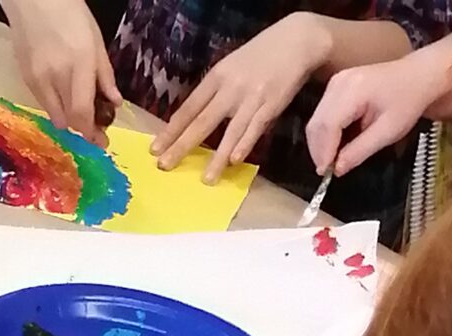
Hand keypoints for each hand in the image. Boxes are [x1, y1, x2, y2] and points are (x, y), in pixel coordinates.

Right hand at [3, 0, 120, 139]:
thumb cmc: (71, 14)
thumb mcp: (96, 41)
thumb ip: (105, 75)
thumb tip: (115, 103)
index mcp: (79, 64)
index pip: (82, 112)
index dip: (92, 133)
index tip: (101, 141)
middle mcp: (57, 76)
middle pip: (70, 120)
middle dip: (83, 129)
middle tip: (94, 130)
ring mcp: (39, 80)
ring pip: (56, 117)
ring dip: (70, 120)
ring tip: (79, 112)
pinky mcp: (27, 80)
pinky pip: (44, 105)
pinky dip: (57, 107)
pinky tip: (63, 96)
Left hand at [158, 12, 331, 177]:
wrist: (296, 40)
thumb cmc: (260, 56)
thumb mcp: (231, 67)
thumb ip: (215, 91)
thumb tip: (195, 119)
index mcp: (217, 77)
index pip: (189, 107)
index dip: (171, 129)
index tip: (155, 149)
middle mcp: (231, 88)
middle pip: (202, 121)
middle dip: (182, 145)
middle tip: (165, 166)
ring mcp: (251, 98)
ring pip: (230, 131)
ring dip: (217, 157)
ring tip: (206, 179)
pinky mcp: (271, 105)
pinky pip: (255, 129)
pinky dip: (245, 144)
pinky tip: (234, 160)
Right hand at [306, 45, 444, 176]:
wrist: (417, 76)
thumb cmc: (407, 102)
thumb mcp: (388, 131)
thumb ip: (360, 150)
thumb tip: (336, 169)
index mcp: (353, 90)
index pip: (328, 125)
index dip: (323, 152)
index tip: (325, 174)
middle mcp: (339, 83)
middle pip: (316, 123)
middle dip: (318, 150)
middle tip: (327, 171)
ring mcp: (336, 83)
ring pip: (316, 120)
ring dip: (321, 144)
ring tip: (333, 160)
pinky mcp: (335, 86)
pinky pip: (322, 115)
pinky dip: (326, 134)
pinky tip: (337, 145)